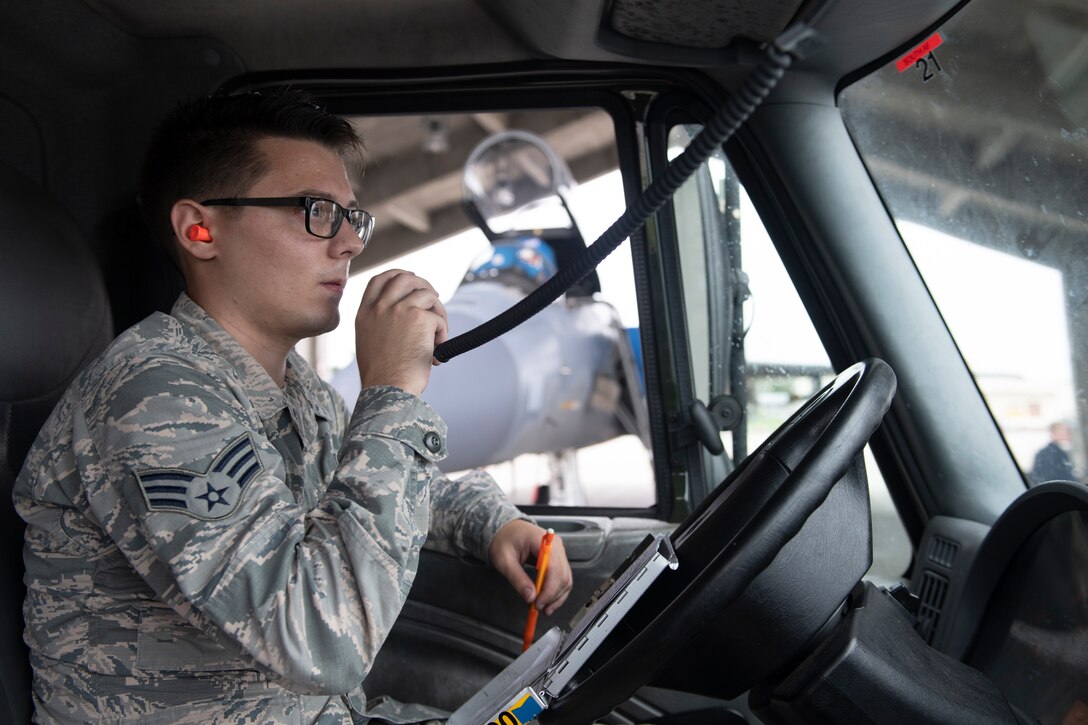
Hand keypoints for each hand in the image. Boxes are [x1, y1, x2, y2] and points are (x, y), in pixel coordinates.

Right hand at [355, 269, 447, 395]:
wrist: (388, 390)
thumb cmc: (383, 375)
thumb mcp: (370, 341)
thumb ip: (382, 321)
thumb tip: (409, 311)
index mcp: (364, 313)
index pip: (380, 279)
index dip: (398, 275)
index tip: (412, 281)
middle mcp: (380, 307)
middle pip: (406, 278)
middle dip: (424, 285)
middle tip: (435, 300)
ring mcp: (399, 309)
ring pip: (427, 295)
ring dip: (438, 312)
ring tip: (438, 334)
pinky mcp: (419, 318)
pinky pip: (438, 317)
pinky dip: (443, 331)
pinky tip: (438, 349)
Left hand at [488, 520, 572, 616]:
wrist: (505, 530)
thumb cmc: (503, 540)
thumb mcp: (504, 560)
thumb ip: (517, 578)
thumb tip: (530, 597)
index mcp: (542, 541)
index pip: (554, 568)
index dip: (549, 589)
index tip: (538, 603)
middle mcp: (555, 546)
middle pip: (563, 575)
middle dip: (553, 596)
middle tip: (538, 608)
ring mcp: (557, 552)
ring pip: (566, 579)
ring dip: (557, 596)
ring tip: (544, 608)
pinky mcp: (556, 559)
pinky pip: (562, 578)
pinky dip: (556, 591)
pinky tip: (548, 600)